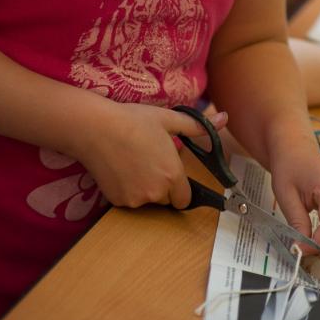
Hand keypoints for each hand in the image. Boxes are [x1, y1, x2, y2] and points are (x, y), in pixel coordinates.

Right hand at [72, 102, 227, 209]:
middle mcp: (156, 192)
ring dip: (145, 188)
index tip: (171, 173)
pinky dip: (127, 189)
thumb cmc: (133, 121)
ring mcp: (135, 199)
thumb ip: (198, 126)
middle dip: (162, 186)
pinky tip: (119, 168)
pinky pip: (129, 200)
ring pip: (147, 200)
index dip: (180, 186)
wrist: (95, 128)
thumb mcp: (169, 120)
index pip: (185, 198)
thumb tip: (224, 118)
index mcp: (173, 175)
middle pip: (166, 200)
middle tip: (150, 161)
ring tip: (133, 161)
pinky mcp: (117, 201)